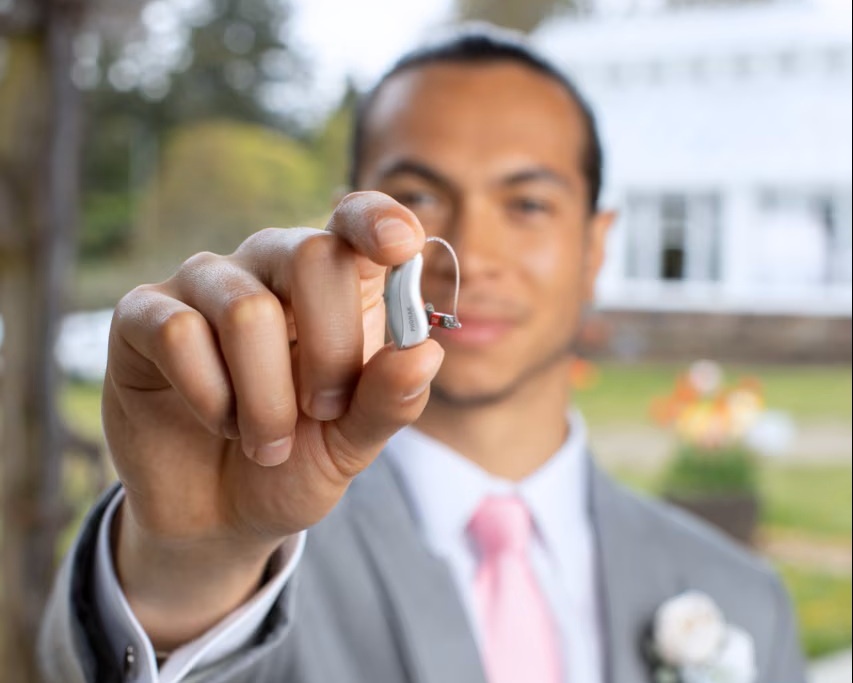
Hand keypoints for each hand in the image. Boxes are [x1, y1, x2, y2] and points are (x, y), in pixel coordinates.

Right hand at [104, 192, 443, 646]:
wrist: (220, 513)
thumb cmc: (296, 461)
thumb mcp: (354, 442)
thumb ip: (390, 400)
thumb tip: (426, 353)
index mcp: (334, 283)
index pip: (355, 218)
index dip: (378, 220)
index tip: (400, 247)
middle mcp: (269, 266)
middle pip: (312, 256)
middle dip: (330, 353)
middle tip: (323, 412)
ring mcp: (205, 285)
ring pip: (245, 309)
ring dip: (266, 400)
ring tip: (268, 441)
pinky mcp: (143, 315)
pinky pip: (179, 333)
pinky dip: (210, 397)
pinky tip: (216, 420)